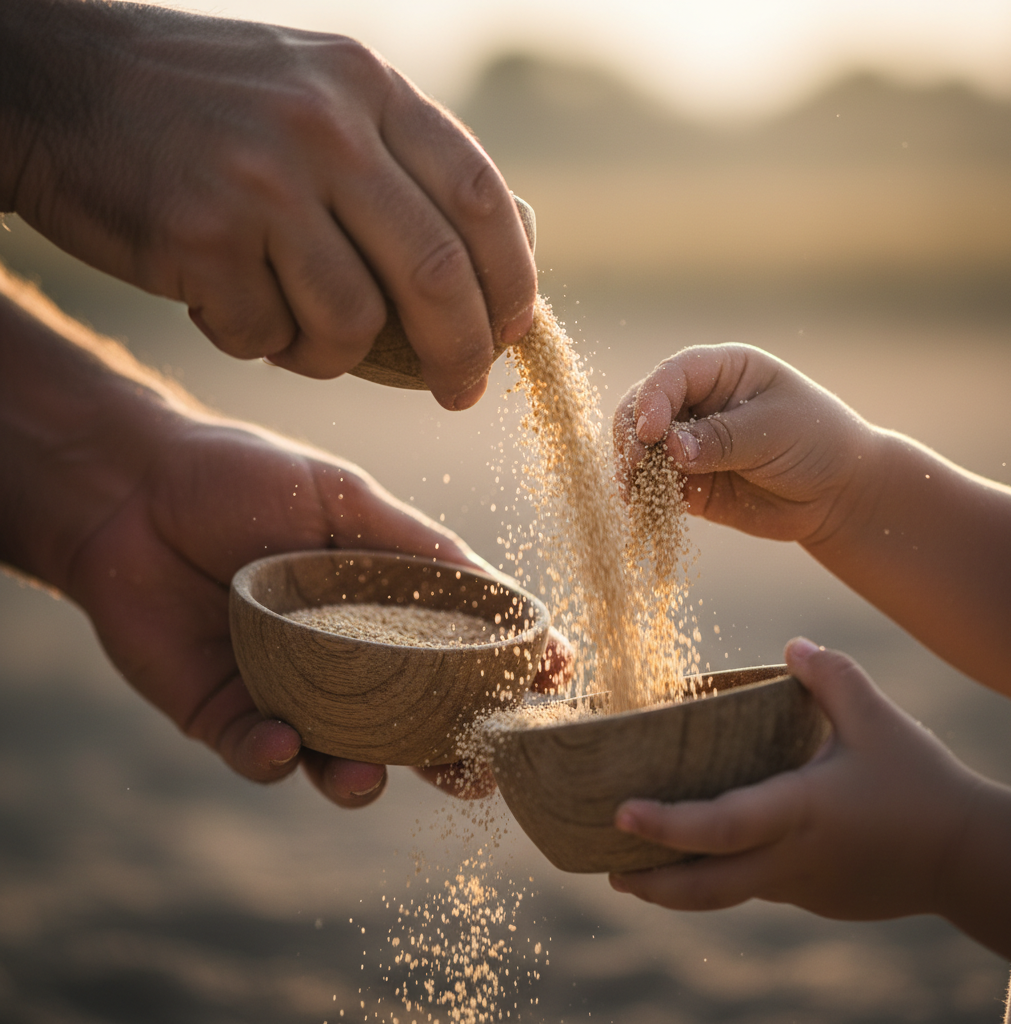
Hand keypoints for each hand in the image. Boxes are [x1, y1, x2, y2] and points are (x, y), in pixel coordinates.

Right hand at [1, 0, 535, 407]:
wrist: (63, 85)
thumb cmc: (208, 112)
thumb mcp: (317, 96)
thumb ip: (394, 165)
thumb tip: (479, 273)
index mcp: (368, 89)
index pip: (481, 199)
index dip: (512, 281)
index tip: (512, 334)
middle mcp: (325, 127)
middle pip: (439, 273)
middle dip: (463, 352)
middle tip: (461, 390)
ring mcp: (263, 180)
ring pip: (353, 323)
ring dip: (336, 355)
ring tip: (301, 335)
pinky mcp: (203, 235)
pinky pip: (268, 337)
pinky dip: (262, 345)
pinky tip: (232, 308)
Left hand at [65, 413, 570, 806]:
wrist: (131, 487)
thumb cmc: (246, 477)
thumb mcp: (346, 500)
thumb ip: (419, 548)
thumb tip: (503, 592)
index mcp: (385, 608)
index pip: (460, 651)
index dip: (507, 671)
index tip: (552, 680)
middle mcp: (347, 659)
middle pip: (414, 725)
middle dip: (450, 756)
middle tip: (476, 772)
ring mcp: (289, 692)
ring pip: (340, 757)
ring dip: (362, 778)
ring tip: (370, 775)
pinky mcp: (225, 713)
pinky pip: (259, 753)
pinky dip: (275, 757)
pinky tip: (283, 741)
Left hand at [609, 640, 1010, 961]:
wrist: (969, 858)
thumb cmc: (922, 786)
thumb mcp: (878, 720)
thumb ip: (832, 676)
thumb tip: (793, 645)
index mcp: (799, 811)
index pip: (720, 826)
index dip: (667, 825)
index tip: (620, 813)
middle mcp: (790, 858)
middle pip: (705, 887)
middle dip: (651, 883)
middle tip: (608, 869)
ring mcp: (800, 885)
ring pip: (726, 893)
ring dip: (679, 887)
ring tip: (640, 873)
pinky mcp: (814, 897)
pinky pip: (757, 887)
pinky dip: (724, 876)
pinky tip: (714, 857)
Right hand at [612, 345, 876, 543]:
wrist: (838, 492)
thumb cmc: (817, 441)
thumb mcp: (773, 431)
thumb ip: (721, 439)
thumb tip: (672, 450)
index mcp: (721, 370)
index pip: (672, 375)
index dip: (653, 400)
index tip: (650, 432)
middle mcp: (697, 401)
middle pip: (642, 408)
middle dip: (632, 435)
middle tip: (634, 465)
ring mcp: (688, 442)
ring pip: (641, 449)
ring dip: (631, 470)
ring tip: (632, 494)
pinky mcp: (687, 481)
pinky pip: (655, 487)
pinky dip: (645, 497)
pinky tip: (642, 511)